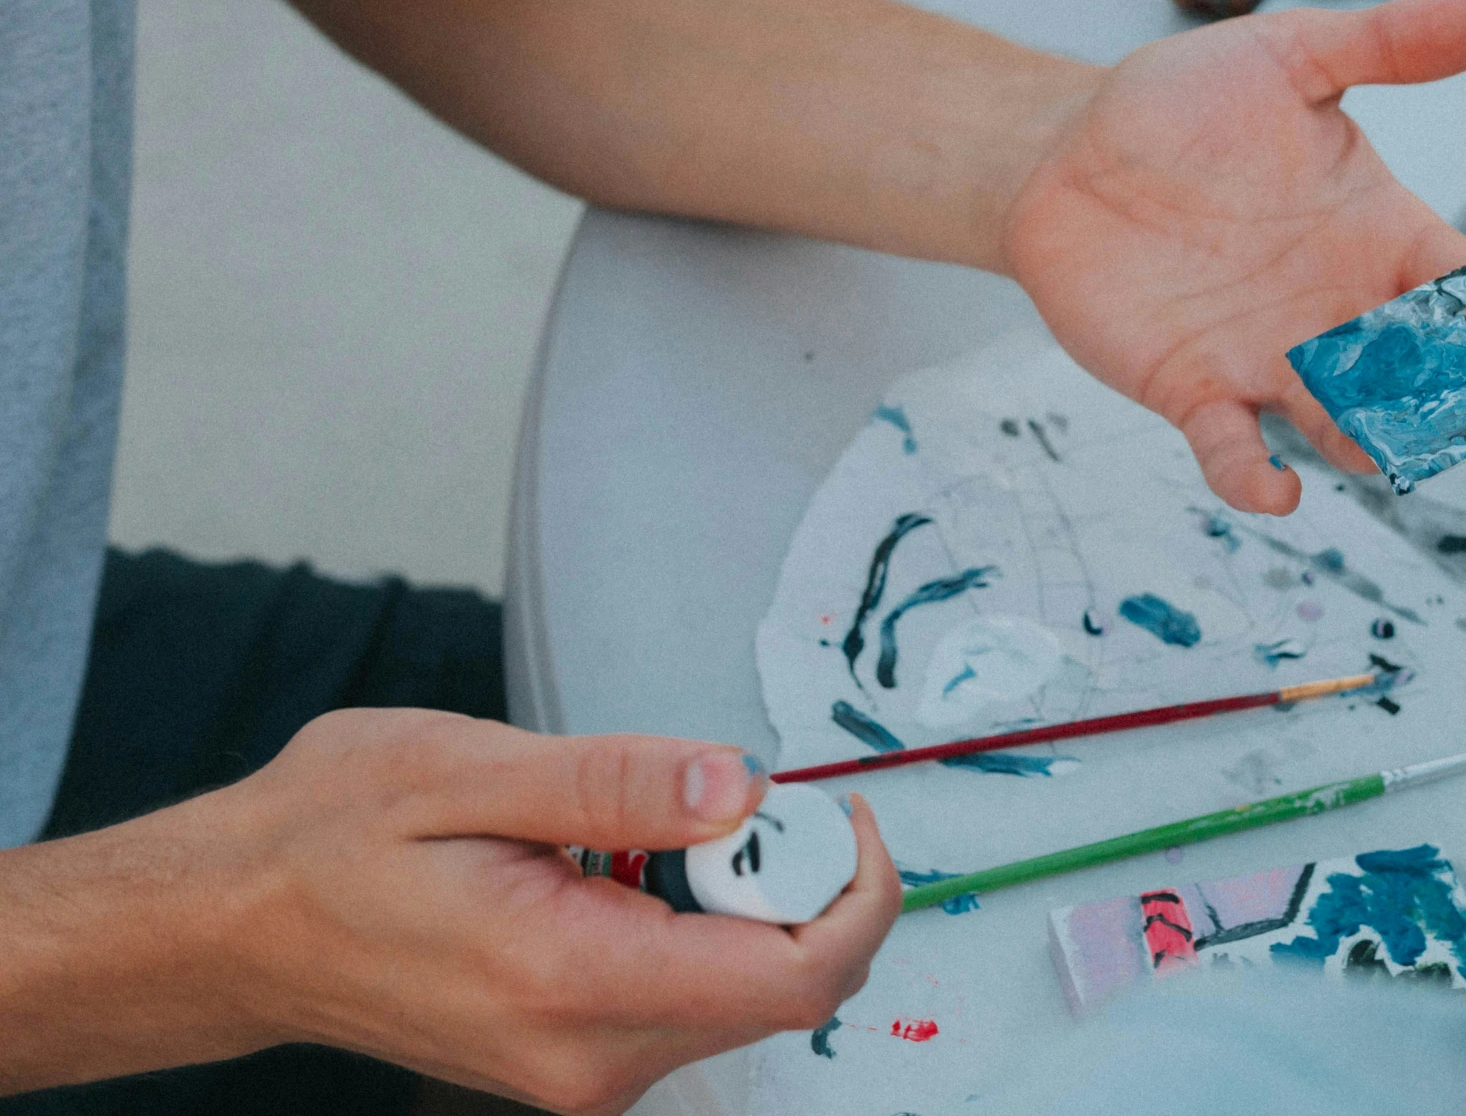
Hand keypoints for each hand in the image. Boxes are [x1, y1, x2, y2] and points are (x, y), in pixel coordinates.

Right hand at [0, 710, 898, 1111]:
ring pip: (744, 990)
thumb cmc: (327, 839)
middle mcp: (590, 1057)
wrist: (235, 925)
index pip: (794, 978)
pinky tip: (612, 866)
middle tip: (708, 795)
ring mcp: (586, 1071)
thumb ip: (618, 781)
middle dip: (787, 878)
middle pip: (784, 984)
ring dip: (735, 896)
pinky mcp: (582, 1058)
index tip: (833, 808)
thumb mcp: (465, 769)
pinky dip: (692, 919)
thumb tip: (741, 785)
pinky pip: (691, 992)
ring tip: (629, 827)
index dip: (853, 892)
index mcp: (570, 982)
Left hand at [1004, 0, 1465, 513]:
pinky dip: (1254, 478)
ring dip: (1369, 443)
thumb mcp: (1292, 58)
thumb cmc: (1185, 104)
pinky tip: (1272, 491)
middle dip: (1451, 399)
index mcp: (1381, 234)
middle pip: (1421, 376)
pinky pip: (1234, 449)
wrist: (1068, 148)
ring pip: (1343, 424)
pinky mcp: (1195, 388)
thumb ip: (1394, 45)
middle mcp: (1340, 310)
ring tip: (1383, 445)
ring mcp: (1271, 358)